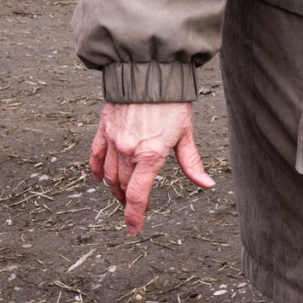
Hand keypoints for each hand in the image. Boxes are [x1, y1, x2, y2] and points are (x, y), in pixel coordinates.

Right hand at [89, 100, 215, 234]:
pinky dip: (97, 170)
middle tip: (138, 208)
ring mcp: (114, 141)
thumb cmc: (171, 101)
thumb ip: (192, 163)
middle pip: (124, 187)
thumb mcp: (186, 133)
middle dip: (130, 202)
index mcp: (151, 155)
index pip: (138, 196)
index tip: (134, 229)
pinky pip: (96, 156)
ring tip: (123, 196)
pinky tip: (100, 180)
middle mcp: (129, 151)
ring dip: (116, 189)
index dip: (135, 216)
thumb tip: (206, 184)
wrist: (148, 72)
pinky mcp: (104, 129)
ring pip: (110, 175)